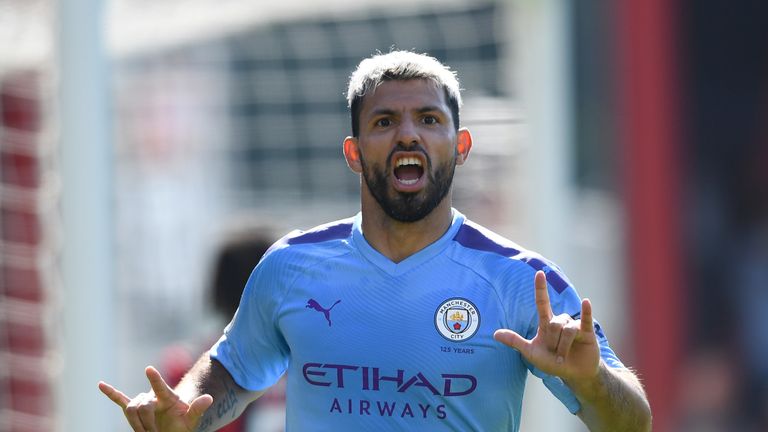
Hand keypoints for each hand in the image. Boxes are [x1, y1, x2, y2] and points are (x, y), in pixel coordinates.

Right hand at [98, 366, 212, 431]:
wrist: (174, 428)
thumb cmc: (183, 424)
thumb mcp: (192, 419)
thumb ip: (198, 409)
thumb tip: (209, 398)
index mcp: (168, 397)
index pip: (161, 386)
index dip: (155, 379)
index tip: (149, 369)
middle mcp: (153, 397)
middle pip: (142, 405)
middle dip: (146, 422)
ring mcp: (143, 402)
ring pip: (130, 409)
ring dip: (136, 423)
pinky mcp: (134, 409)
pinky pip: (120, 400)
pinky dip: (111, 393)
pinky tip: (100, 385)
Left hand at [494, 271, 599, 382]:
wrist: (574, 374)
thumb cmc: (552, 362)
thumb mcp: (531, 352)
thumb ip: (515, 342)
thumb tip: (495, 334)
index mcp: (546, 323)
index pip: (542, 302)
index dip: (540, 288)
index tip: (539, 273)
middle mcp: (560, 322)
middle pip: (554, 323)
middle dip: (553, 342)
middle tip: (555, 355)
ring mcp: (575, 326)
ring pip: (567, 330)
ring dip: (563, 347)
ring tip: (562, 358)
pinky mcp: (587, 332)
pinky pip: (586, 319)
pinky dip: (586, 311)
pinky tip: (586, 302)